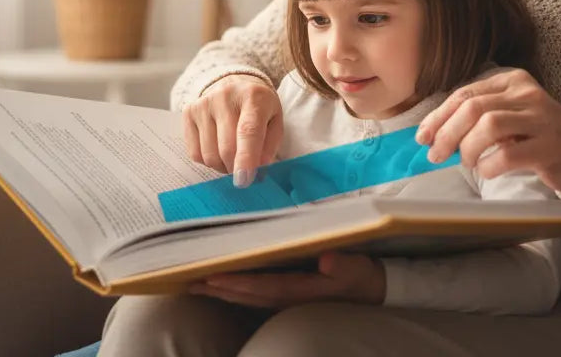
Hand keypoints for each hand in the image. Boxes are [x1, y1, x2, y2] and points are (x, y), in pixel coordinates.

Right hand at [182, 74, 282, 185]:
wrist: (235, 84)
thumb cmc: (258, 108)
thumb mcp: (274, 122)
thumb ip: (269, 147)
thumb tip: (257, 171)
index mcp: (253, 97)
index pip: (247, 132)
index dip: (246, 159)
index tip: (244, 181)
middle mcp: (225, 97)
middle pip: (226, 148)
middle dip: (236, 169)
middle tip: (244, 171)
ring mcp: (204, 103)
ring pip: (209, 155)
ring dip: (222, 166)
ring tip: (231, 156)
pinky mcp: (188, 112)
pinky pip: (195, 153)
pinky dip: (208, 160)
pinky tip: (217, 148)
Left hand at [190, 253, 384, 307]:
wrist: (371, 290)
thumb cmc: (359, 275)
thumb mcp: (356, 268)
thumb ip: (341, 265)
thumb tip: (325, 261)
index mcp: (301, 288)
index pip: (262, 286)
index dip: (238, 282)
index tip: (213, 276)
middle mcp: (288, 297)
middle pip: (246, 294)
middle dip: (219, 288)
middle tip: (190, 280)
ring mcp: (285, 299)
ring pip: (246, 297)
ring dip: (221, 292)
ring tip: (195, 284)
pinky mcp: (285, 295)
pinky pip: (253, 295)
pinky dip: (234, 292)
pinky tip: (218, 286)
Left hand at [416, 68, 560, 195]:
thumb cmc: (535, 133)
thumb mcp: (507, 114)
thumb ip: (476, 116)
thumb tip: (432, 133)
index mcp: (511, 80)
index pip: (465, 94)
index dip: (439, 116)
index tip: (423, 137)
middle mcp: (526, 94)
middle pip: (473, 108)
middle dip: (447, 133)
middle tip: (436, 154)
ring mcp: (540, 119)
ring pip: (489, 125)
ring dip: (467, 147)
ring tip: (465, 162)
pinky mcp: (549, 146)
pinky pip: (509, 154)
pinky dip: (489, 165)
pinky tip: (486, 170)